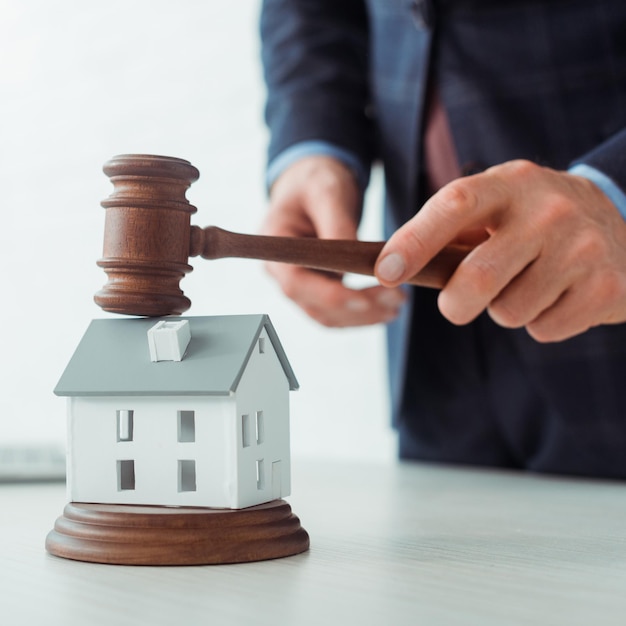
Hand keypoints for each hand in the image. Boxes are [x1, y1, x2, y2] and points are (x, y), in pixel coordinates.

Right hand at [262, 155, 405, 326]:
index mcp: (275, 250)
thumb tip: (354, 260)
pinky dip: (362, 314)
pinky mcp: (318, 289)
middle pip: (315, 306)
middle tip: (396, 301)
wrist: (312, 184)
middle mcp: (282, 274)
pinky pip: (337, 311)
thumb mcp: (327, 191)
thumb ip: (337, 225)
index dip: (329, 296)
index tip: (364, 300)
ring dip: (363, 317)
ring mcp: (300, 285)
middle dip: (356, 310)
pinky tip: (388, 307)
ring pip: (328, 315)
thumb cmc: (315, 182)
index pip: (296, 284)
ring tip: (397, 305)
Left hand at [375, 159, 625, 341]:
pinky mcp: (606, 286)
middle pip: (478, 277)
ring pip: (509, 312)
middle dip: (456, 304)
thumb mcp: (498, 207)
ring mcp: (582, 248)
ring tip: (527, 285)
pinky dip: (540, 322)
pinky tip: (557, 296)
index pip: (453, 206)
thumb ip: (450, 232)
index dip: (414, 241)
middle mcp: (549, 211)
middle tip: (457, 305)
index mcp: (509, 184)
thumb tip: (390, 269)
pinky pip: (544, 329)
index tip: (385, 272)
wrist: (622, 221)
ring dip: (506, 310)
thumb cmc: (533, 221)